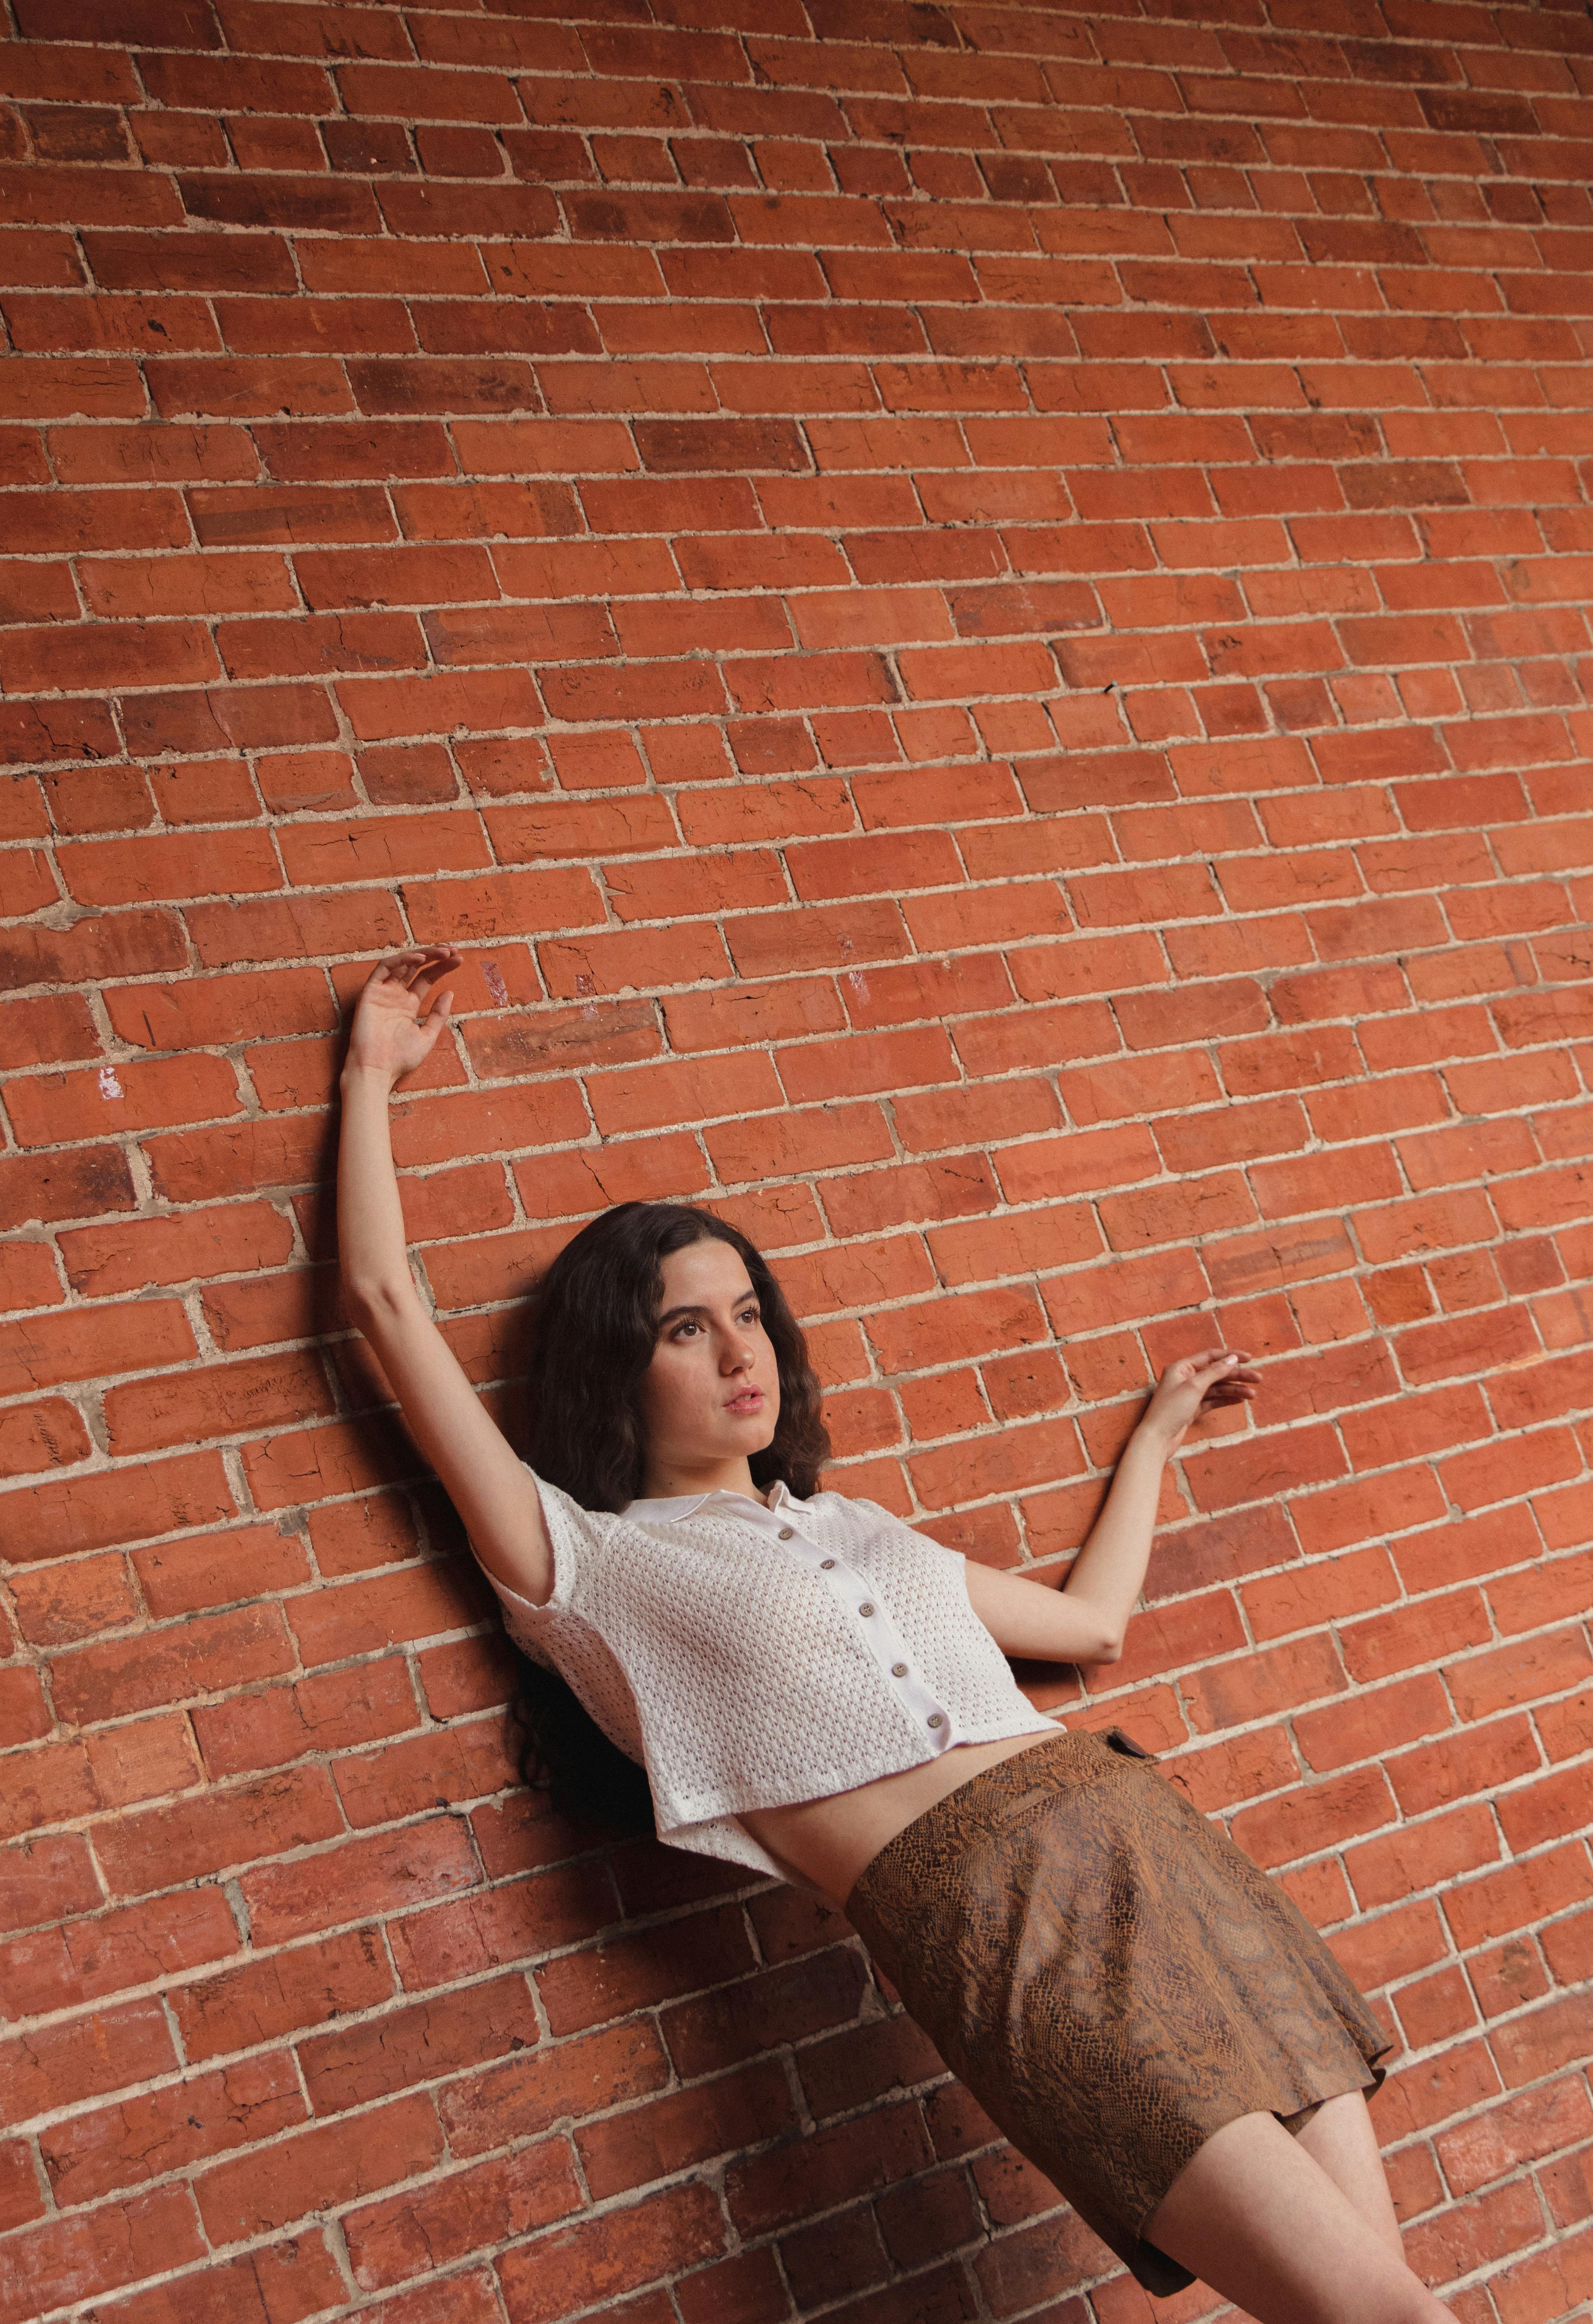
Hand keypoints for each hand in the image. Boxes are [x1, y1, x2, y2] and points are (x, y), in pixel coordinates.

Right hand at [343, 947, 462, 1088]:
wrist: (377, 1069)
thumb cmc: (400, 1058)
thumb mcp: (428, 1035)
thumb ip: (438, 1014)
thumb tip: (450, 992)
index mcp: (408, 1005)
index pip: (426, 978)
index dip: (442, 967)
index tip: (460, 959)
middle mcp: (395, 995)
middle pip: (416, 967)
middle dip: (435, 956)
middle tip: (453, 949)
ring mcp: (383, 992)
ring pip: (402, 963)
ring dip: (423, 954)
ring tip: (443, 951)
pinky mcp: (370, 992)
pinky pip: (384, 968)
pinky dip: (401, 960)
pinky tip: (420, 959)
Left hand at [1137, 1347, 1258, 1454]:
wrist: (1157, 1439)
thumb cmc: (1170, 1410)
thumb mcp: (1194, 1386)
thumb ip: (1215, 1371)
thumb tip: (1232, 1358)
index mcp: (1181, 1368)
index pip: (1210, 1356)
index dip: (1230, 1356)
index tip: (1250, 1359)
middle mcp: (1185, 1378)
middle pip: (1216, 1373)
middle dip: (1237, 1375)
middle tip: (1258, 1379)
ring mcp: (1189, 1395)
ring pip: (1216, 1388)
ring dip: (1235, 1390)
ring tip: (1253, 1395)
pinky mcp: (1192, 1409)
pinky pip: (1212, 1401)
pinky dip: (1226, 1400)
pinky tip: (1240, 1400)